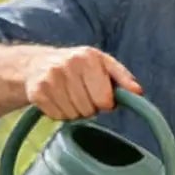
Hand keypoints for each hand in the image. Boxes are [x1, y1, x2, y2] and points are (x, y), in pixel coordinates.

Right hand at [23, 46, 141, 120]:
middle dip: (89, 107)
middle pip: (89, 110)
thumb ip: (123, 78)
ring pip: (73, 116)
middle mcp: (67, 65)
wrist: (37, 63)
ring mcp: (49, 78)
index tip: (100, 94)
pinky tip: (57, 99)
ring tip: (70, 96)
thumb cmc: (80, 67)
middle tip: (83, 94)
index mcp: (88, 57)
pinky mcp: (37, 92)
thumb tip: (138, 92)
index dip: (105, 102)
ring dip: (75, 112)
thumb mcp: (104, 65)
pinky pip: (57, 117)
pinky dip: (60, 113)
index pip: (105, 100)